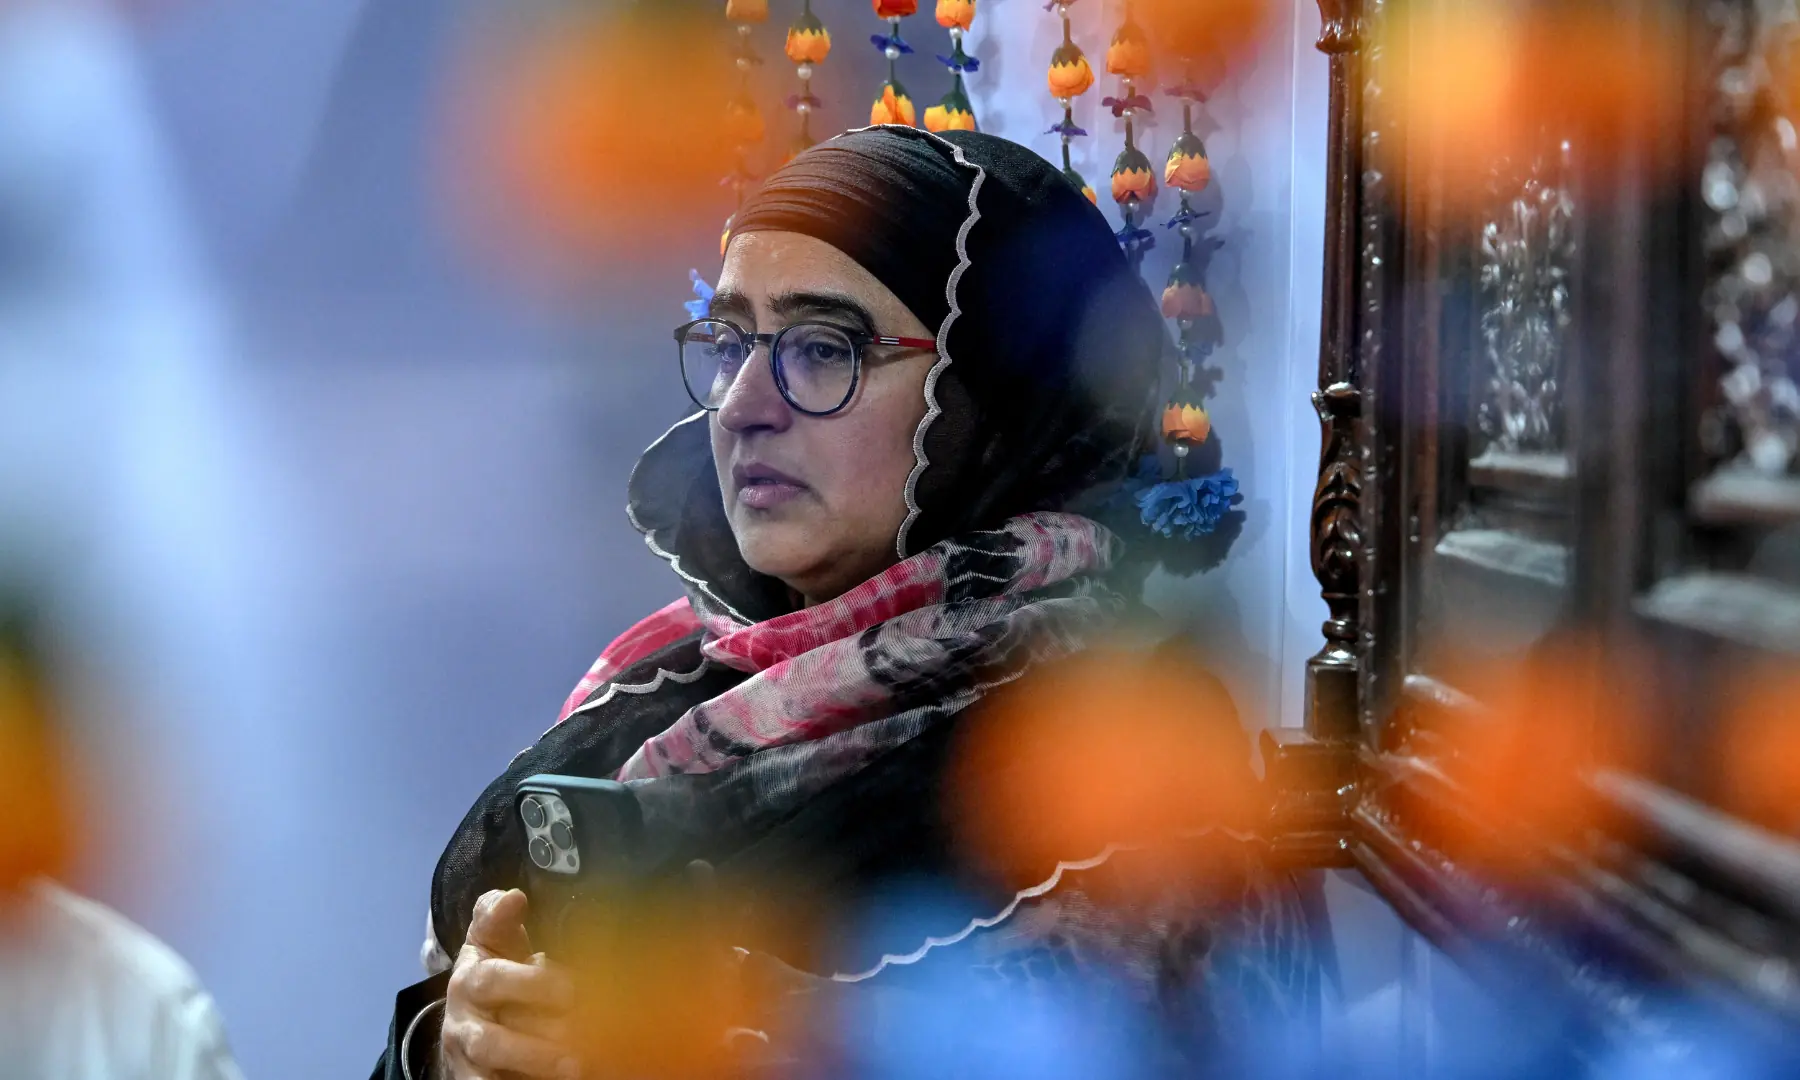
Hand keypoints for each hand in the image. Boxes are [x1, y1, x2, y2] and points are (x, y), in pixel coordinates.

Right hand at [439, 889, 579, 1079]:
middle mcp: (463, 1024)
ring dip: (535, 1065)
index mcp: (470, 980)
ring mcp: (467, 1059)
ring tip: (577, 1066)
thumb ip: (497, 918)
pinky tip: (559, 1078)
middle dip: (538, 1040)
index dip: (534, 984)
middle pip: (494, 1039)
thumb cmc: (494, 975)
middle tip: (581, 1036)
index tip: (573, 989)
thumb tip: (512, 897)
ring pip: (494, 1066)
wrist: (466, 1023)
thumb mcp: (492, 942)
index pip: (495, 981)